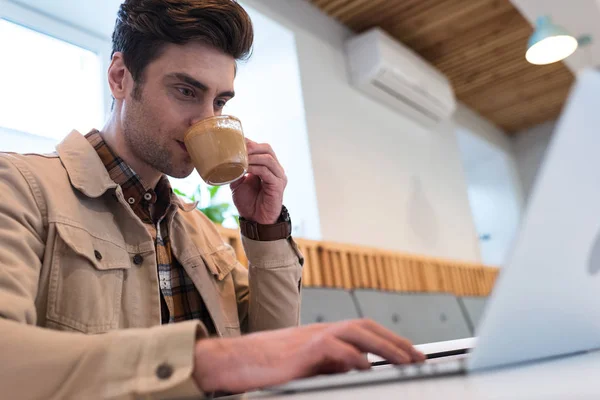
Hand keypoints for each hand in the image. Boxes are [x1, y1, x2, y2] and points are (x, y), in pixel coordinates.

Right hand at [192, 319, 425, 392]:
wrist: (231, 361)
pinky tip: (367, 366)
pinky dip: (353, 356)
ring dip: (384, 345)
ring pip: (355, 332)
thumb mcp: (303, 366)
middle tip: (419, 356)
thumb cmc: (263, 365)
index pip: (362, 331)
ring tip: (406, 359)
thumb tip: (357, 368)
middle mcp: (320, 331)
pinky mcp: (301, 351)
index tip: (409, 353)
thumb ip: (329, 365)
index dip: (388, 340)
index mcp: (321, 335)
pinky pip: (334, 348)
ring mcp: (311, 338)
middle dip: (395, 341)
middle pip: (364, 327)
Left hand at [230, 139, 286, 224]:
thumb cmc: (249, 202)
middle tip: (238, 148)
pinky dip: (255, 168)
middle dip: (252, 146)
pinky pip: (267, 172)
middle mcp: (276, 170)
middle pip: (267, 149)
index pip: (262, 148)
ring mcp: (279, 177)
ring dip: (252, 157)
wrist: (255, 220)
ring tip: (239, 159)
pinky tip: (245, 169)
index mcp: (268, 166)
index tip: (235, 141)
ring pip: (268, 159)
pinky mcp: (278, 186)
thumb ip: (236, 170)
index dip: (250, 142)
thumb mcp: (238, 183)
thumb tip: (225, 158)